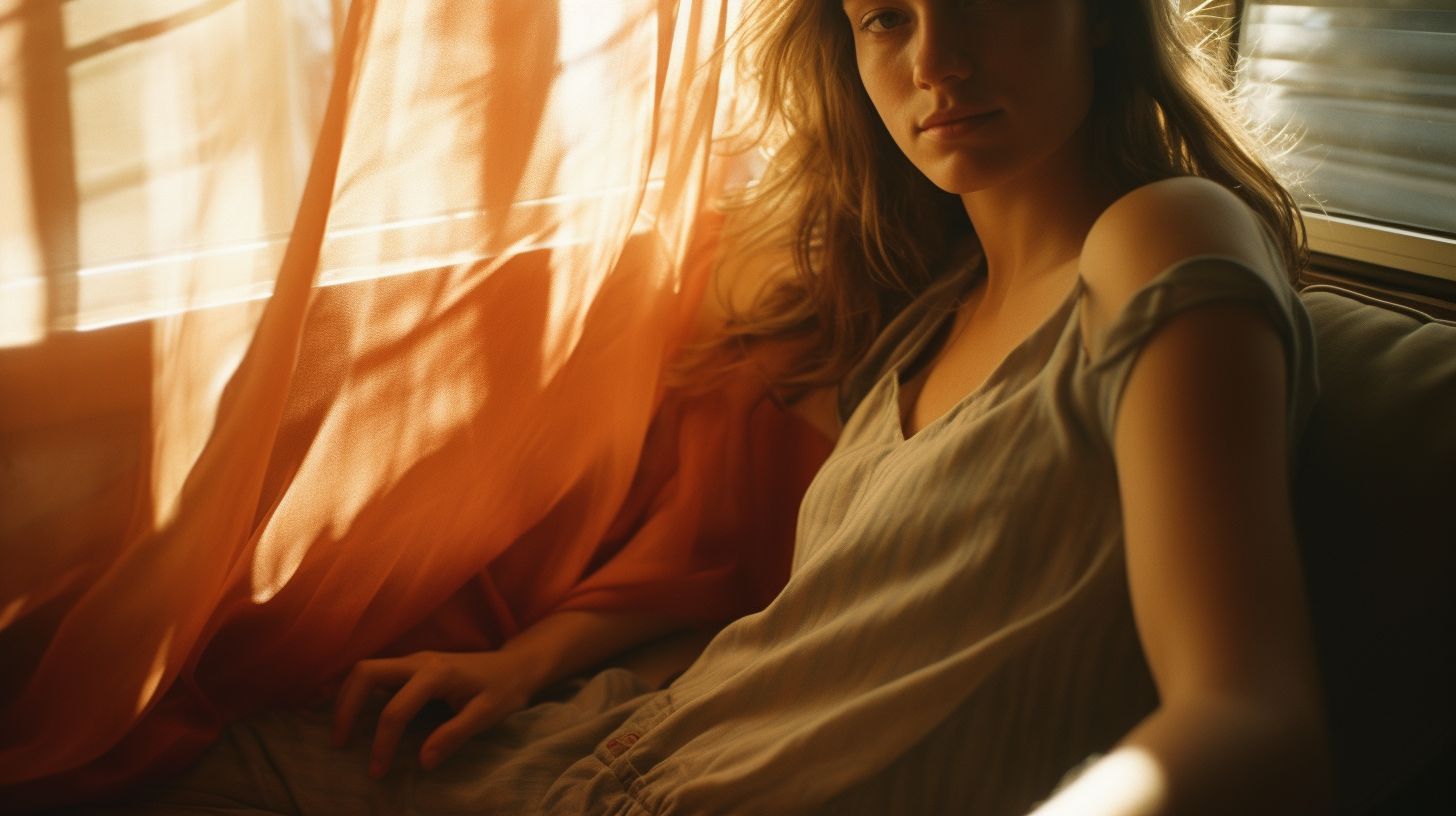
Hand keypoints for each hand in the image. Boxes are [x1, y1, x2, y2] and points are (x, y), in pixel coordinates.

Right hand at [332, 649, 543, 775]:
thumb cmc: (505, 690)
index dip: (382, 743)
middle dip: (345, 707)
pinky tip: (352, 714)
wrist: (516, 666)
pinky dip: (357, 691)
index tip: (377, 771)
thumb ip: (455, 735)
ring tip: (341, 732)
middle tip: (339, 743)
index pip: (396, 709)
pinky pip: (375, 674)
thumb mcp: (488, 715)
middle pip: (365, 672)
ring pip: (365, 669)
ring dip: (346, 697)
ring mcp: (413, 660)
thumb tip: (422, 761)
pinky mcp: (412, 666)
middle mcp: (418, 661)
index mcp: (436, 674)